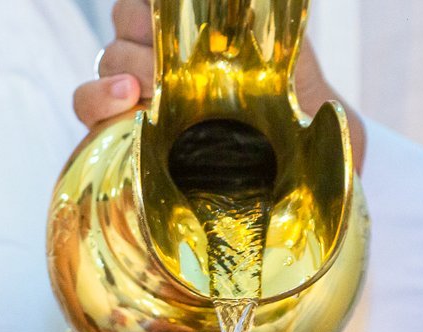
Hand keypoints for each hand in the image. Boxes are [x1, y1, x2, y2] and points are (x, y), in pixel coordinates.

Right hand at [72, 0, 363, 167]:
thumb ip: (320, 90)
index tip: (185, 15)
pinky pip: (89, 103)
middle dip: (142, 28)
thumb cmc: (313, 169)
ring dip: (120, 64)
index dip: (167, 3)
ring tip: (139, 92)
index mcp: (222, 49)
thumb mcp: (333, 120)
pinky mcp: (117, 140)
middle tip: (166, 63)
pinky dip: (95, 99)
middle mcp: (176, 67)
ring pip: (110, 52)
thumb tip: (311, 77)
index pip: (175, 5)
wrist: (291, 219)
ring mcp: (143, 100)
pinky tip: (122, 107)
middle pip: (132, 16)